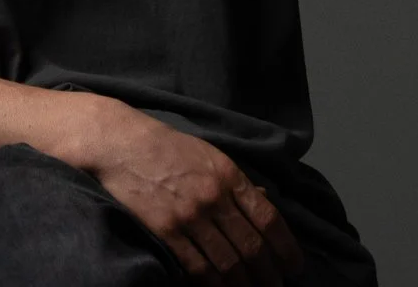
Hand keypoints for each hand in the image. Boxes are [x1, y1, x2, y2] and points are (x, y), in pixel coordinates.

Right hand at [85, 104, 305, 285]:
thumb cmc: (168, 148)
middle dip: (269, 274)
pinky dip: (212, 284)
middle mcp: (214, 196)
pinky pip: (196, 268)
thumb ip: (236, 181)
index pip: (268, 218)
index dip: (286, 248)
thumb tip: (265, 200)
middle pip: (252, 247)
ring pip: (227, 263)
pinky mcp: (166, 231)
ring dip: (243, 285)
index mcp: (229, 174)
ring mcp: (189, 215)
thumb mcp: (209, 155)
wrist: (123, 144)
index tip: (294, 266)